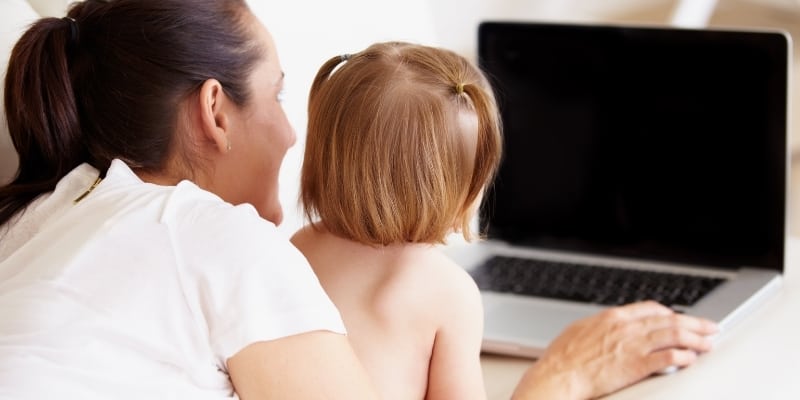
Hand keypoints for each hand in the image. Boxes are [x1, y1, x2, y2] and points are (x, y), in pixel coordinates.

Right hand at [512, 301, 718, 399]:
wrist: (559, 374)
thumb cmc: (563, 356)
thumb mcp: (581, 330)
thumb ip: (601, 327)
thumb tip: (609, 327)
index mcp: (613, 317)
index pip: (651, 308)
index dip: (670, 313)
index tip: (679, 318)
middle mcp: (627, 327)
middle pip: (669, 320)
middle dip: (694, 323)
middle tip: (710, 327)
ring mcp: (633, 345)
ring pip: (674, 336)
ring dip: (695, 339)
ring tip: (708, 343)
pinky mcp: (636, 365)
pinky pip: (667, 357)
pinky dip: (683, 356)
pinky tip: (691, 359)